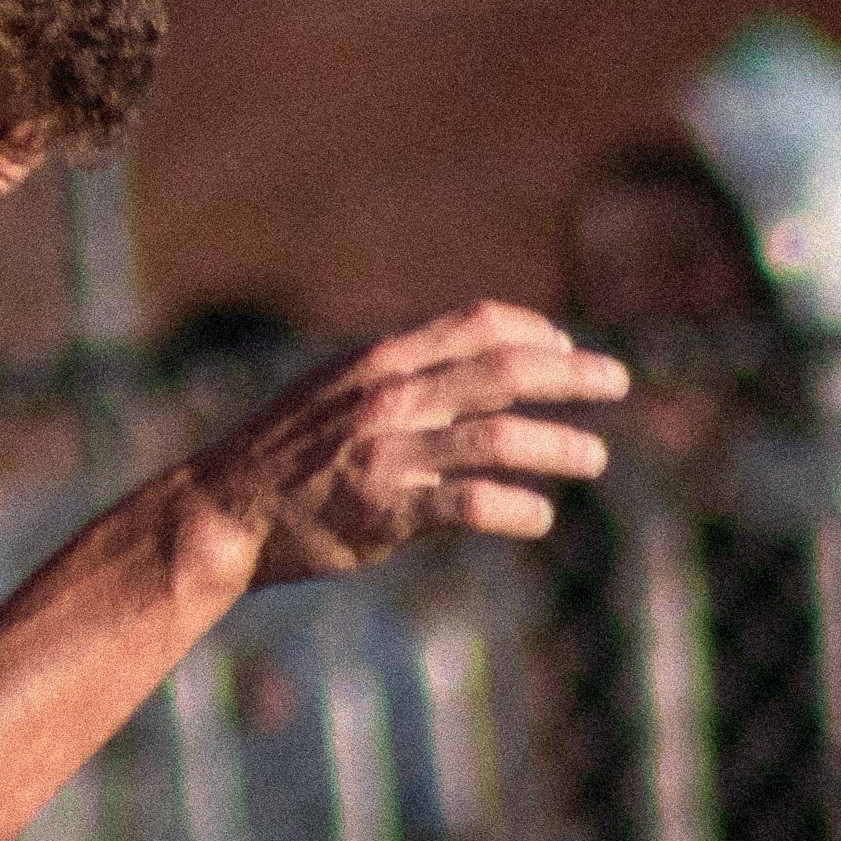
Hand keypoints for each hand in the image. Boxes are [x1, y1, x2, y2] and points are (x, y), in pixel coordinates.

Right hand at [170, 300, 623, 583]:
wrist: (222, 509)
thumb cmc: (282, 454)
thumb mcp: (333, 393)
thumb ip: (397, 382)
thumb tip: (466, 375)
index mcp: (380, 362)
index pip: (476, 325)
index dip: (534, 331)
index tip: (565, 345)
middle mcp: (391, 398)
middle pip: (507, 372)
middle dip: (573, 375)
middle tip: (618, 382)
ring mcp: (390, 452)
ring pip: (503, 439)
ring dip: (562, 448)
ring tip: (593, 459)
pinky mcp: (388, 508)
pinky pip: (475, 505)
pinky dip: (519, 509)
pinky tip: (538, 515)